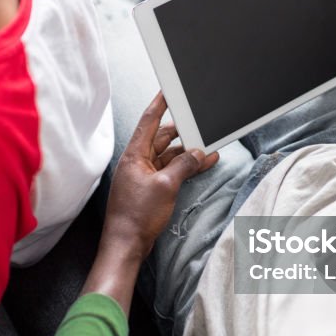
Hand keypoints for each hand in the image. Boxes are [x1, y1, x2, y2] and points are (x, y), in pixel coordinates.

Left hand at [101, 92, 218, 258]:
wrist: (126, 245)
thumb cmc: (137, 216)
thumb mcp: (166, 186)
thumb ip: (184, 165)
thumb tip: (199, 153)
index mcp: (134, 155)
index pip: (149, 121)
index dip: (160, 103)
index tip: (168, 90)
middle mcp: (137, 162)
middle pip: (162, 138)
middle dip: (182, 132)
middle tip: (200, 125)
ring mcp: (143, 176)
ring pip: (169, 156)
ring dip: (188, 153)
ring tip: (209, 148)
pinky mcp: (150, 189)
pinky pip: (170, 171)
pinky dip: (185, 168)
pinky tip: (202, 165)